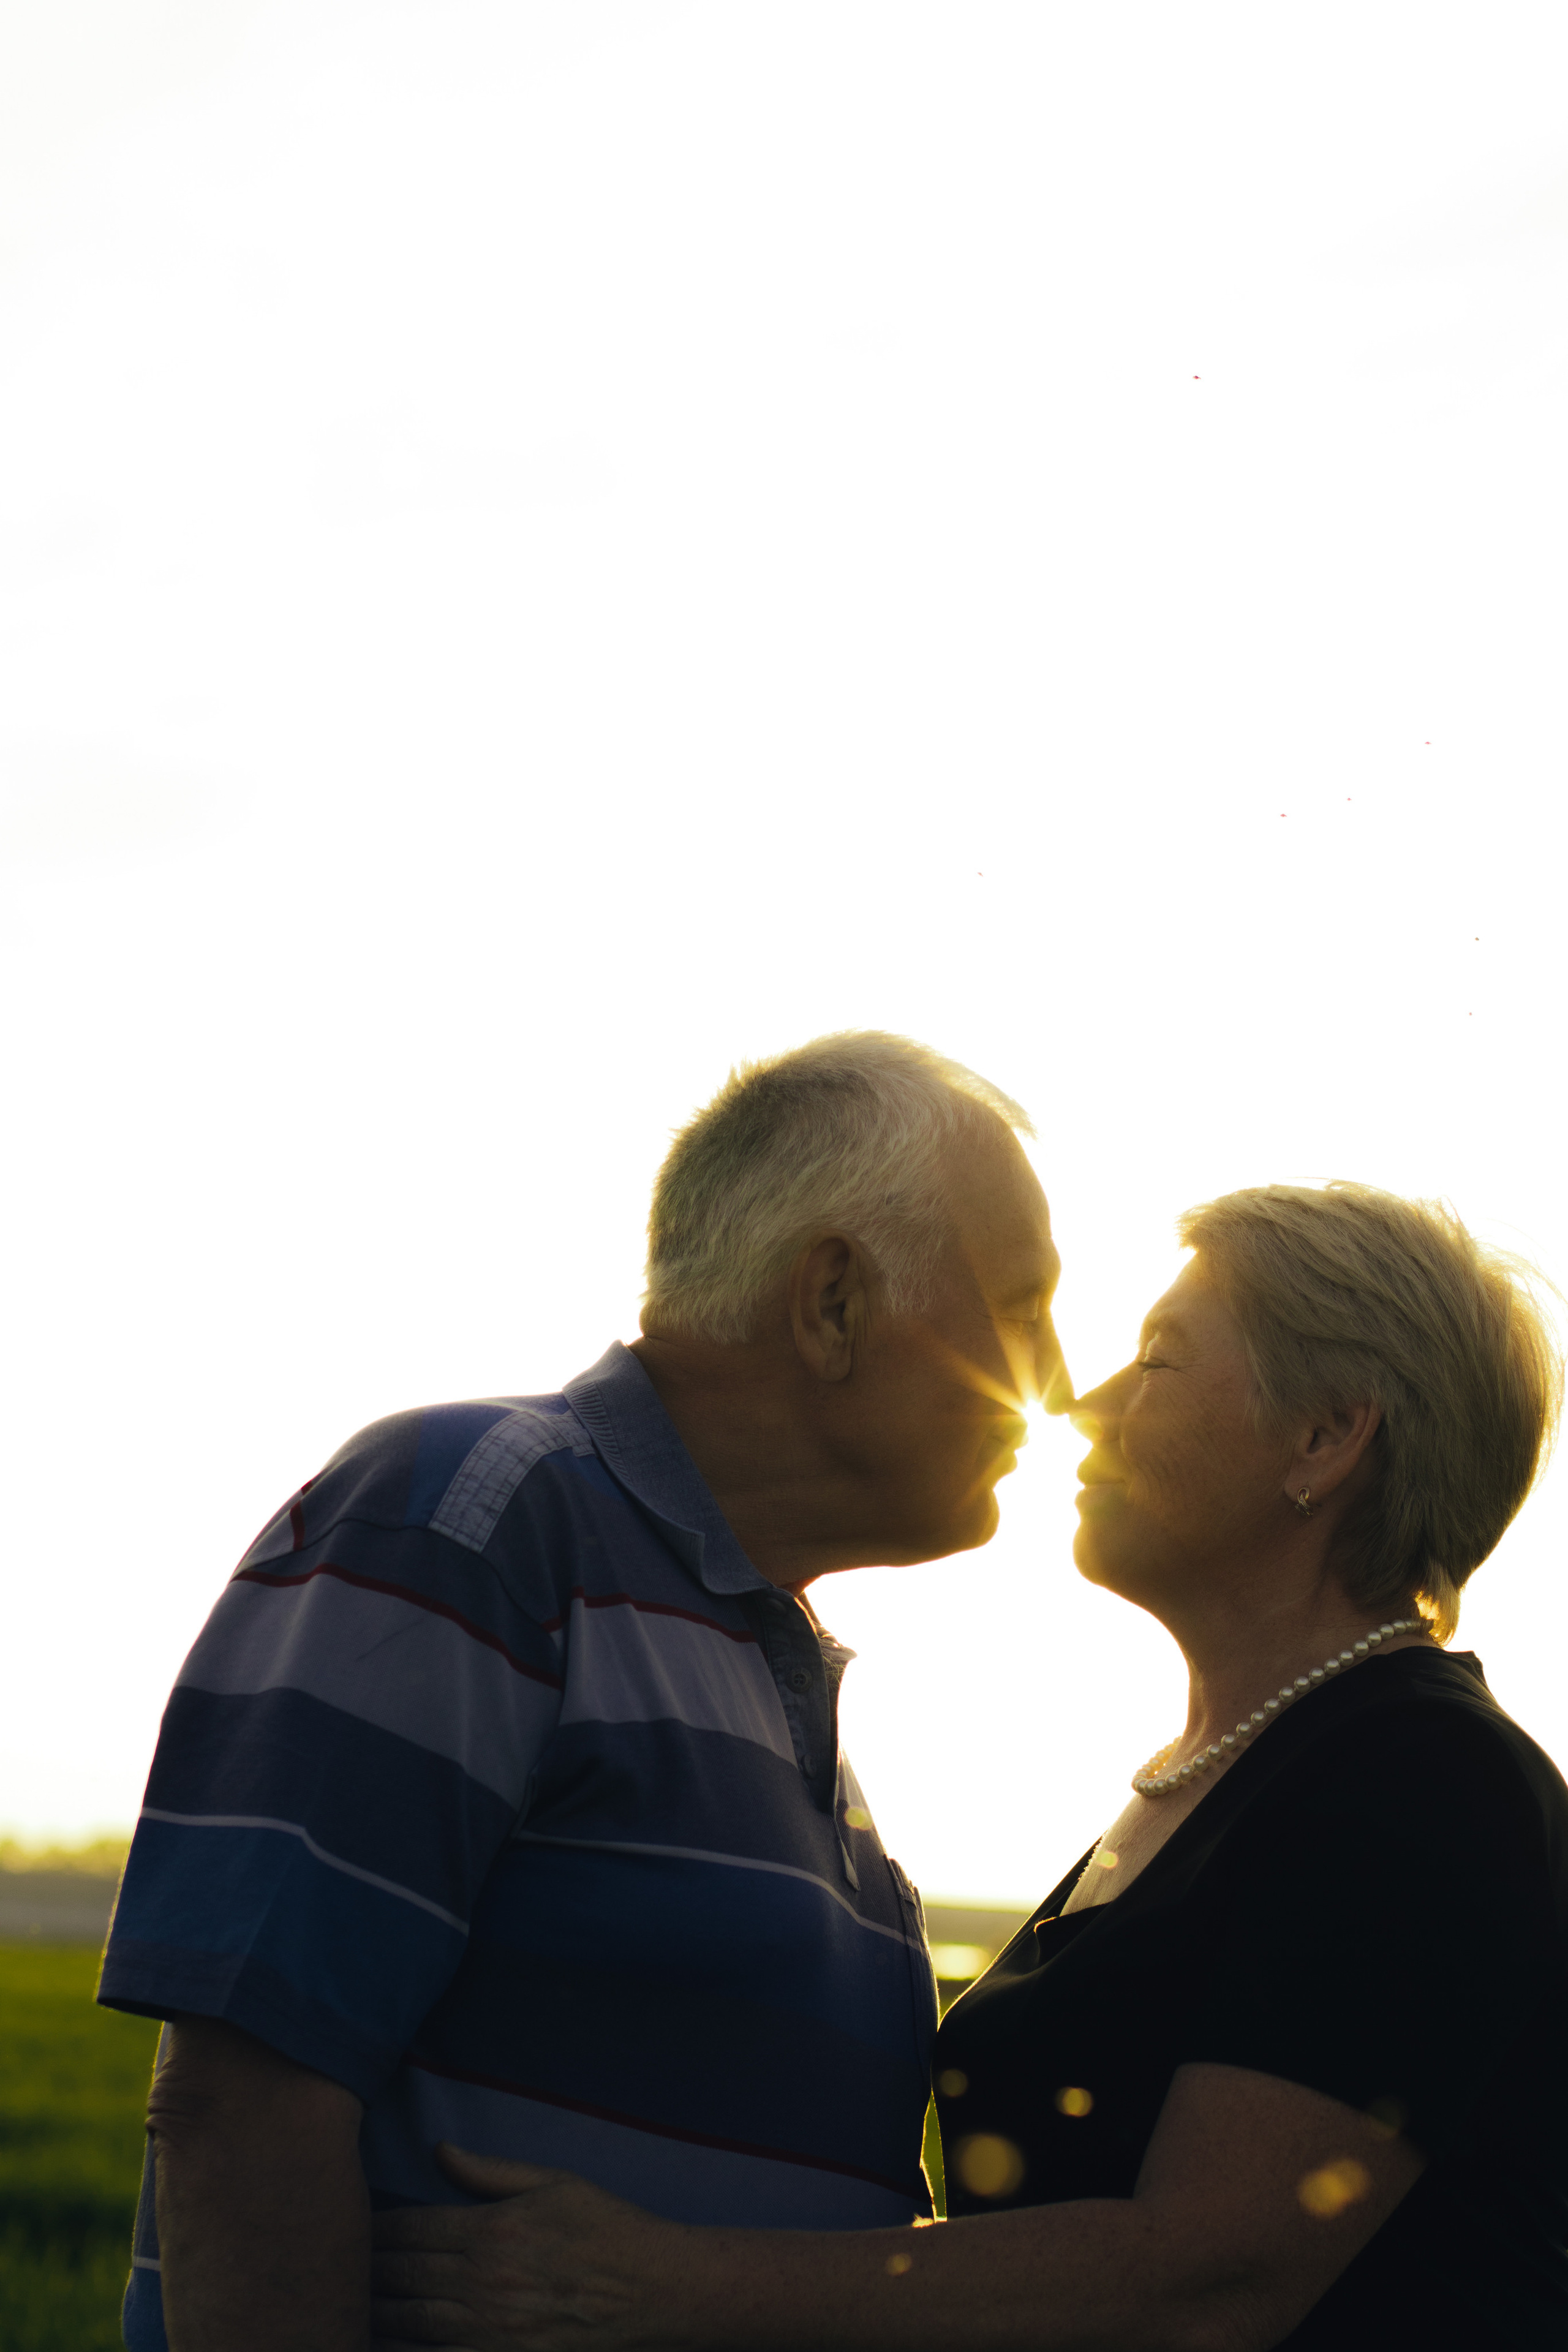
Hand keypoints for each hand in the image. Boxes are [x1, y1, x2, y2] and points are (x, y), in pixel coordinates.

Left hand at [369, 2146, 683, 2351]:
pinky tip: (384, 2343)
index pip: (411, 2227)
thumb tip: (439, 2149)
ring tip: (348, 2308)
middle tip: (337, 2267)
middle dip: (366, 2271)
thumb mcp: (554, 2182)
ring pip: (408, 2322)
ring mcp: (490, 2330)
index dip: (375, 2229)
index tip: (353, 2226)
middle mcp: (484, 2280)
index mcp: (493, 2228)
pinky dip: (405, 2351)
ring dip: (374, 2314)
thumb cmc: (608, 2228)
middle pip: (401, 2275)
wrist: (656, 2289)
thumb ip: (490, 2171)